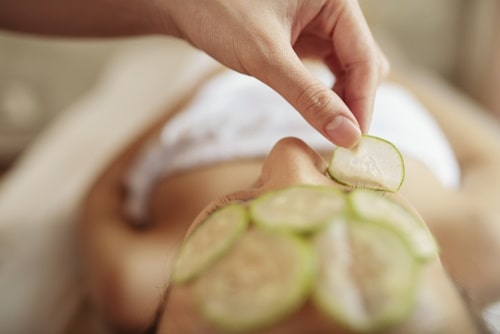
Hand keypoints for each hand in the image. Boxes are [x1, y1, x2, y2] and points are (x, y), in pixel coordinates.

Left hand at [163, 0, 388, 146]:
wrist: (182, 1)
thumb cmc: (218, 11)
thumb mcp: (266, 57)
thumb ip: (308, 96)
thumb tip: (346, 134)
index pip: (366, 58)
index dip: (363, 102)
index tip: (353, 140)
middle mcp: (332, 9)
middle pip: (362, 63)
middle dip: (354, 100)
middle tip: (339, 137)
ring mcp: (318, 22)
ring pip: (346, 67)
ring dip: (340, 98)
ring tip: (327, 127)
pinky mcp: (302, 36)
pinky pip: (325, 68)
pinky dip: (323, 91)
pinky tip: (314, 108)